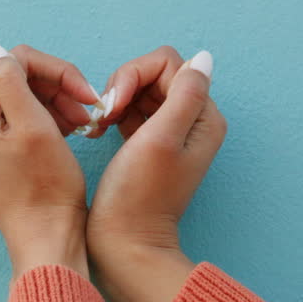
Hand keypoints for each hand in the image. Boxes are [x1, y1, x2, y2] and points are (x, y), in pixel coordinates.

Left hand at [0, 45, 101, 280]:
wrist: (45, 235)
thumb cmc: (44, 188)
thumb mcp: (34, 124)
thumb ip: (11, 78)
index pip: (14, 61)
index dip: (57, 73)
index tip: (88, 94)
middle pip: (14, 76)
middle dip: (55, 89)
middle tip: (88, 111)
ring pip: (16, 94)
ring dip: (52, 102)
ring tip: (82, 123)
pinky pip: (11, 113)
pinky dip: (41, 116)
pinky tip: (67, 128)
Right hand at [85, 47, 227, 301]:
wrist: (123, 244)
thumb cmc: (138, 196)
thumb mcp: (161, 138)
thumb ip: (185, 93)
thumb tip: (204, 57)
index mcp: (203, 118)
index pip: (170, 64)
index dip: (135, 75)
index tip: (113, 104)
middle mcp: (191, 122)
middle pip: (155, 74)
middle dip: (124, 86)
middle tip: (104, 114)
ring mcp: (169, 133)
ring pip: (140, 90)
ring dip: (116, 99)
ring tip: (99, 125)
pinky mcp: (147, 144)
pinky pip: (131, 110)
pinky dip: (113, 114)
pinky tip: (98, 131)